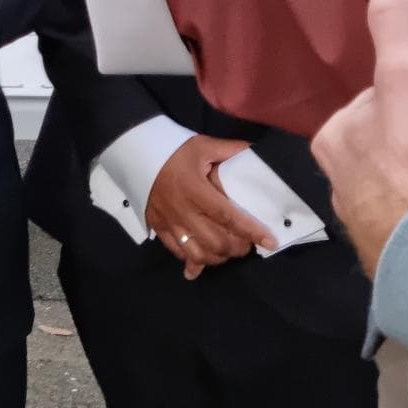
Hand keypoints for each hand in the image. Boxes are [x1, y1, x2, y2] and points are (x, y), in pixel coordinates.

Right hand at [147, 135, 275, 276]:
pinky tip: (205, 259)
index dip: (251, 230)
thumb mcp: (202, 145)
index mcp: (195, 189)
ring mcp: (169, 222)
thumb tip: (256, 150)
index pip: (228, 215)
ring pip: (198, 253)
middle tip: (248, 243)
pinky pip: (179, 253)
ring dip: (219, 257)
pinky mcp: (159, 228)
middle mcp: (182, 210)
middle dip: (237, 247)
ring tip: (229, 250)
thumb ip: (230, 150)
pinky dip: (195, 261)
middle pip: (215, 241)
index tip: (270, 241)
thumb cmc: (173, 150)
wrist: (136, 153)